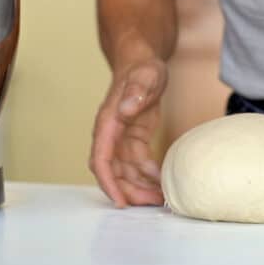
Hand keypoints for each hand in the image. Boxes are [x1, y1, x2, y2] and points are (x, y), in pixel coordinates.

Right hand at [89, 60, 167, 207]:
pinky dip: (148, 175)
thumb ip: (136, 91)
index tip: (120, 201)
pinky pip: (137, 163)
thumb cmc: (142, 68)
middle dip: (129, 191)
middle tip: (151, 203)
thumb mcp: (145, 76)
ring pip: (125, 171)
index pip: (101, 158)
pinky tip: (162, 180)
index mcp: (109, 122)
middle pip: (113, 171)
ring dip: (139, 186)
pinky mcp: (133, 138)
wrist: (142, 61)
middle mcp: (111, 133)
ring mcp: (121, 138)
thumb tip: (125, 110)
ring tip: (161, 198)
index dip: (108, 182)